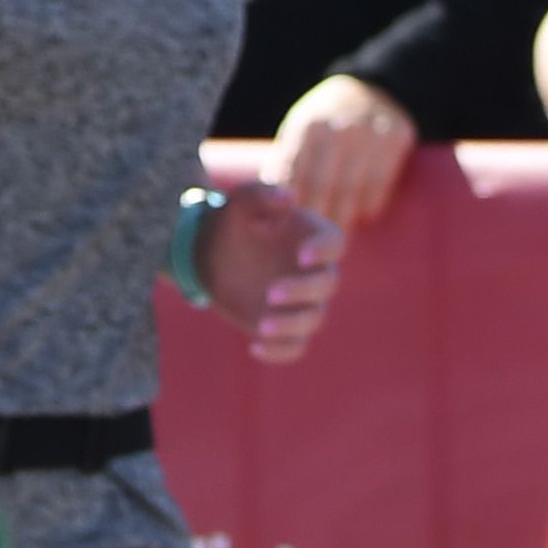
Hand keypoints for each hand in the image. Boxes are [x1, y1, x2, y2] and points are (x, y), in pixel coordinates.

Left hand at [197, 176, 344, 362]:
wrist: (212, 255)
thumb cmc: (233, 223)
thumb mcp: (239, 204)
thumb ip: (261, 195)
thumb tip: (288, 198)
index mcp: (312, 237)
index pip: (335, 243)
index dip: (323, 251)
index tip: (300, 256)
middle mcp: (315, 272)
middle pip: (327, 284)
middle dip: (303, 291)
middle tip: (271, 292)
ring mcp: (303, 302)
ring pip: (313, 319)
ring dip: (292, 325)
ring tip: (262, 324)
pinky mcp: (287, 327)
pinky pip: (295, 347)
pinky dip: (279, 352)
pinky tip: (253, 347)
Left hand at [267, 70, 418, 225]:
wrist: (371, 90)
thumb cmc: (326, 119)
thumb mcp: (300, 128)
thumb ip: (287, 160)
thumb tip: (268, 203)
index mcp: (308, 125)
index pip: (295, 175)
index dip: (291, 206)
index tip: (287, 231)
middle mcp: (338, 127)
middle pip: (323, 187)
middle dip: (316, 219)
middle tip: (311, 247)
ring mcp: (369, 132)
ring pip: (352, 190)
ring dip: (342, 218)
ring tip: (334, 239)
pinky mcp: (396, 138)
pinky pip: (379, 185)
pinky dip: (368, 207)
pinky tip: (360, 218)